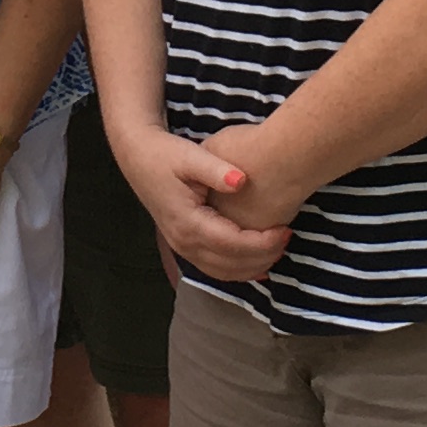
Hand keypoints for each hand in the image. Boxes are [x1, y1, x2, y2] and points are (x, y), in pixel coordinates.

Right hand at [119, 118, 289, 284]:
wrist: (138, 158)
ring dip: (253, 266)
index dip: (261, 242)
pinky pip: (215, 268)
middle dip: (263, 256)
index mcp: (187, 221)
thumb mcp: (190, 155)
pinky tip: (259, 263)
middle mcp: (183, 241)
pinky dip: (238, 270)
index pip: (231, 243)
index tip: (285, 229)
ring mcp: (181, 247)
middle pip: (230, 264)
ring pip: (223, 272)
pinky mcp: (184, 246)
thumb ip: (216, 169)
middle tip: (288, 237)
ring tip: (279, 248)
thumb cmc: (165, 154)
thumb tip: (242, 181)